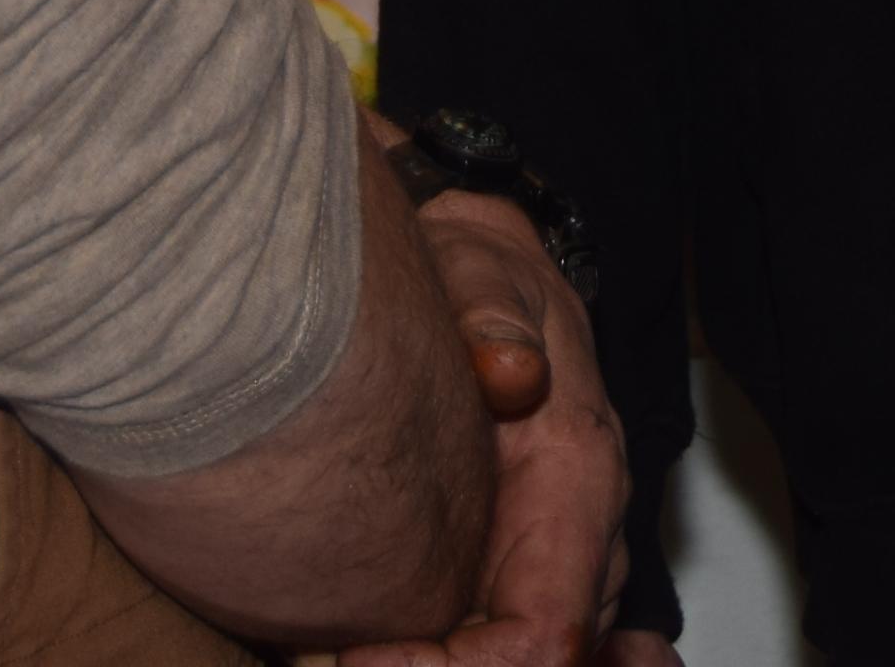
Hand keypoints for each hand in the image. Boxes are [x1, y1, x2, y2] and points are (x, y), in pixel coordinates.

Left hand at [338, 190, 625, 666]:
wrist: (480, 266)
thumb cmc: (480, 272)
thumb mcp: (481, 269)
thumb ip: (491, 312)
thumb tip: (512, 371)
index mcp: (578, 481)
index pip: (542, 635)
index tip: (354, 654)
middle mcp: (574, 536)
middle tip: (316, 657)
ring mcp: (544, 556)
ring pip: (507, 661)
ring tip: (318, 651)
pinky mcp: (507, 562)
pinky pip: (492, 643)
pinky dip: (437, 659)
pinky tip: (355, 656)